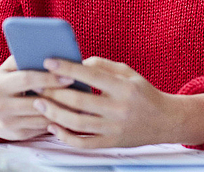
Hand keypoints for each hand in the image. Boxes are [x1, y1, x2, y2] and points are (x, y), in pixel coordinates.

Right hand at [0, 56, 79, 140]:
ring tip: (82, 104)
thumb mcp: (7, 70)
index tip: (69, 75)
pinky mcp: (18, 135)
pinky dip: (58, 121)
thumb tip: (49, 52)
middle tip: (81, 91)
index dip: (49, 77)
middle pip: (36, 101)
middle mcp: (0, 106)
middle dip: (60, 96)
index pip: (27, 79)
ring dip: (63, 111)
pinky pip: (42, 128)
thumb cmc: (4, 84)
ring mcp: (8, 123)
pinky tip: (71, 115)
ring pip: (42, 118)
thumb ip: (23, 60)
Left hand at [34, 57, 203, 147]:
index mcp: (124, 88)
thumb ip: (102, 65)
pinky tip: (52, 126)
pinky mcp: (111, 143)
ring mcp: (115, 129)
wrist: (166, 121)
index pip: (91, 75)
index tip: (48, 61)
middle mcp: (119, 109)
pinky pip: (84, 143)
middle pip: (80, 101)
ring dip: (55, 113)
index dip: (68, 67)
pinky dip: (65, 137)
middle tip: (37, 83)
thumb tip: (75, 62)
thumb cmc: (143, 92)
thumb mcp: (128, 73)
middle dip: (55, 91)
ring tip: (39, 103)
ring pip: (78, 123)